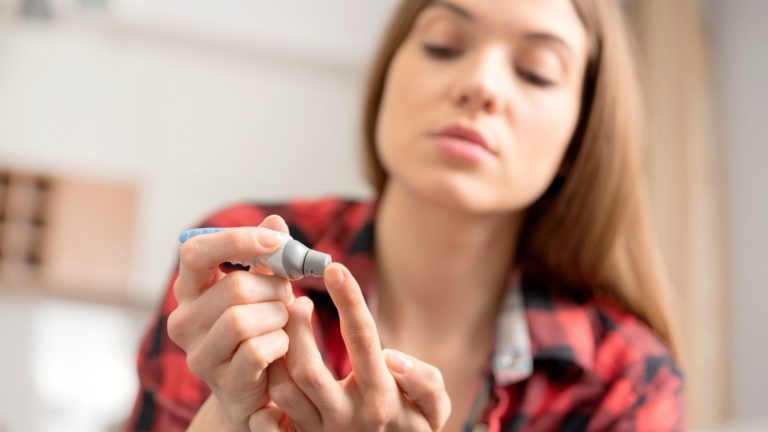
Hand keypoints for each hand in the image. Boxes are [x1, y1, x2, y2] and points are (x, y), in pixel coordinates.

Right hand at [167, 216, 293, 430]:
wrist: (259, 388)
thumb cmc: (261, 327)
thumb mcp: (265, 286)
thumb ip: (268, 255)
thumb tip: (275, 222)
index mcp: (190, 290)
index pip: (195, 253)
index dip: (235, 240)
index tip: (274, 242)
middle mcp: (183, 321)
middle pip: (234, 288)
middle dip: (273, 288)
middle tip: (287, 296)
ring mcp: (199, 355)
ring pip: (242, 320)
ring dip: (277, 317)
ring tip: (282, 322)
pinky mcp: (222, 383)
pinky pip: (256, 351)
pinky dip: (279, 343)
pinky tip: (281, 345)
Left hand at [250, 264, 451, 431]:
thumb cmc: (410, 430)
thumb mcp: (433, 410)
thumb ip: (426, 382)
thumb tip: (393, 358)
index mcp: (380, 399)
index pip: (362, 340)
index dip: (348, 300)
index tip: (334, 268)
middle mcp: (346, 417)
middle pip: (305, 366)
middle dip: (295, 325)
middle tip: (296, 301)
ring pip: (281, 389)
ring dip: (277, 353)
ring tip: (282, 329)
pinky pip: (267, 420)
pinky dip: (264, 392)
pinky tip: (270, 368)